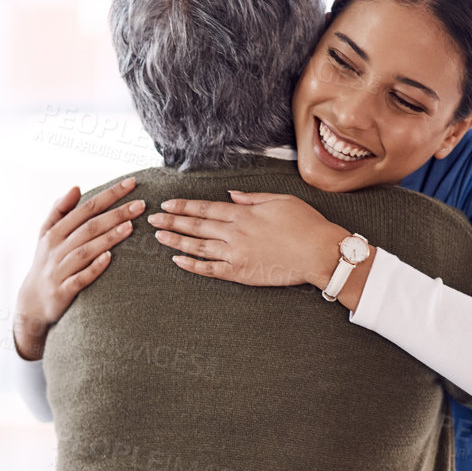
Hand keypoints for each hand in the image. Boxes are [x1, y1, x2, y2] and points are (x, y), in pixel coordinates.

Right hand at [12, 178, 146, 359]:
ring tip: (131, 226)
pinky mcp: (64, 291)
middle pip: (89, 227)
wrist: (32, 302)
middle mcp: (56, 249)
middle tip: (141, 204)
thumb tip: (76, 187)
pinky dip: (94, 267)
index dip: (109, 195)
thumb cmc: (46, 262)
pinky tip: (110, 258)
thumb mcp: (46, 234)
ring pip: (86, 250)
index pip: (86, 208)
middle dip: (116, 214)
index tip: (131, 183)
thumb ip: (59, 210)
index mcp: (54, 232)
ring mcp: (60, 270)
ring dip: (108, 238)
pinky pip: (81, 278)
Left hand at [147, 191, 352, 287]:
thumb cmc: (305, 224)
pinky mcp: (240, 273)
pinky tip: (177, 261)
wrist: (319, 252)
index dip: (183, 206)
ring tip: (159, 238)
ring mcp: (236, 254)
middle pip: (196, 226)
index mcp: (244, 214)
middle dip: (172, 222)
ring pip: (198, 247)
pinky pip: (210, 270)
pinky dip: (192, 265)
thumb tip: (231, 196)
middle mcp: (235, 233)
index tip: (167, 204)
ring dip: (176, 241)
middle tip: (152, 219)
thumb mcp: (280, 200)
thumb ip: (252, 198)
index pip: (205, 208)